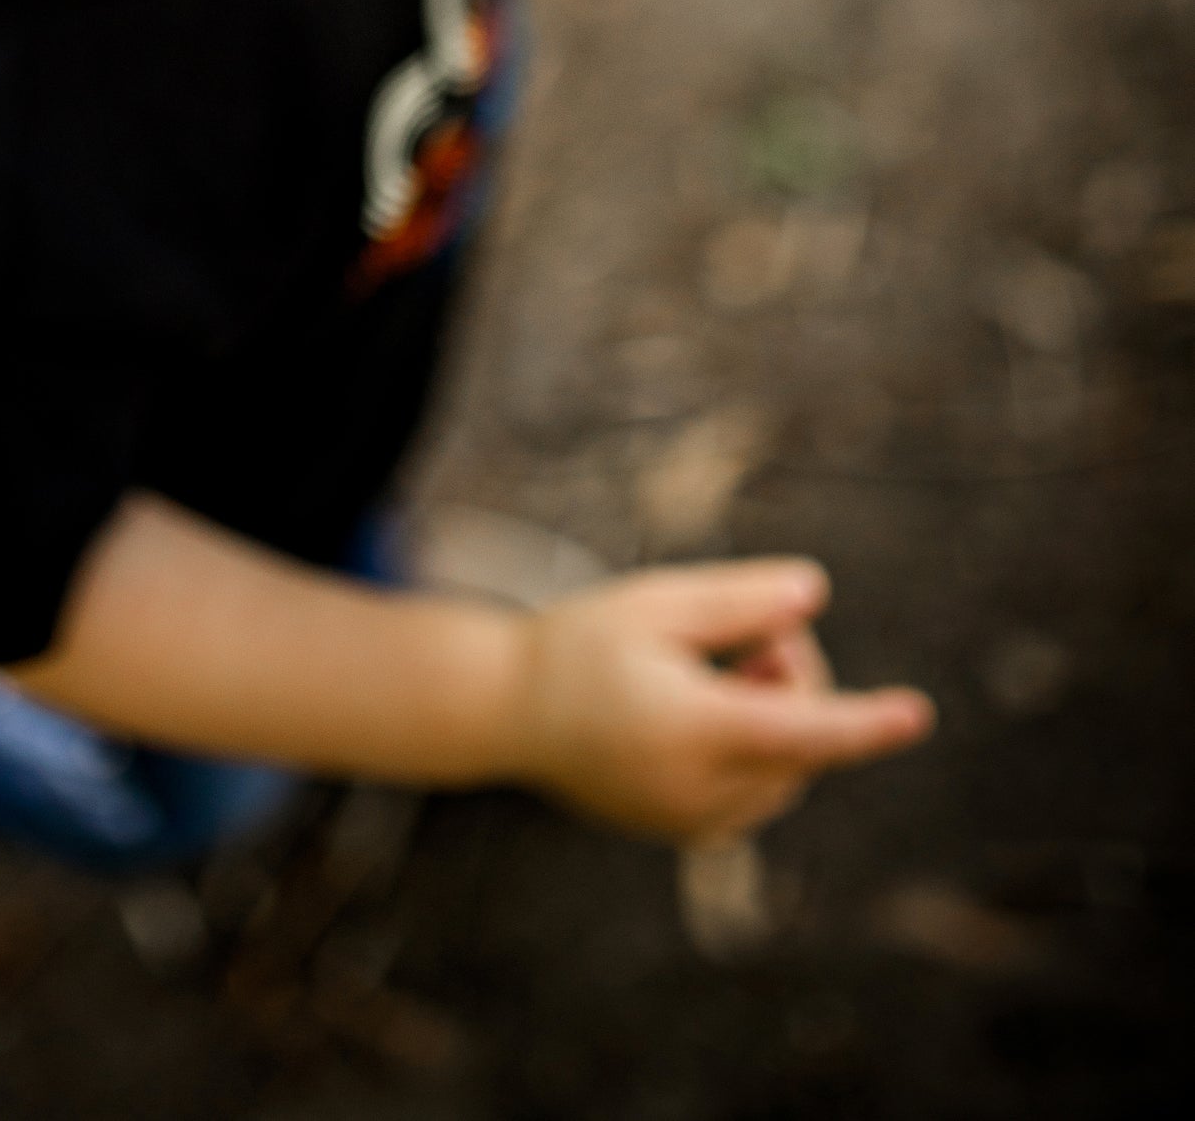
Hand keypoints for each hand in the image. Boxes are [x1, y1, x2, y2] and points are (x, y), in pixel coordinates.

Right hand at [508, 559, 933, 844]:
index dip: (862, 719)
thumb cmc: (583, 645)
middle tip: (740, 636)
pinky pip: (763, 792)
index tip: (916, 713)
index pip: (797, 727)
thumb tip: (813, 595)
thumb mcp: (656, 603)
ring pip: (789, 769)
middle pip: (802, 734)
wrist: (512, 713)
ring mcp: (696, 823)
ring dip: (776, 715)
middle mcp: (700, 791)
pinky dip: (756, 749)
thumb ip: (738, 600)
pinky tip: (699, 714)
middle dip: (792, 675)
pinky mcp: (691, 834)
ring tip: (707, 677)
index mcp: (689, 728)